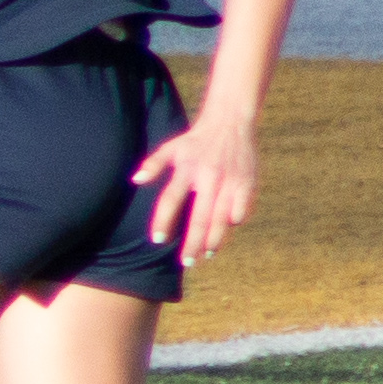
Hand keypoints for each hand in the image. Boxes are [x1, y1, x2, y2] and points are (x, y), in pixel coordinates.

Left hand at [136, 104, 258, 267]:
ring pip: (222, 219)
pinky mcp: (247, 184)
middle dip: (193, 243)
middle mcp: (209, 178)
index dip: (163, 221)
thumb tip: (135, 180)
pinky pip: (241, 211)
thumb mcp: (171, 147)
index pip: (170, 200)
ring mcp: (230, 182)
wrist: (230, 122)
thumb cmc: (196, 139)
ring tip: (206, 254)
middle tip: (187, 261)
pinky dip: (234, 222)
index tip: (158, 240)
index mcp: (186, 169)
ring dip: (214, 239)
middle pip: (199, 218)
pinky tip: (226, 232)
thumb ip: (153, 164)